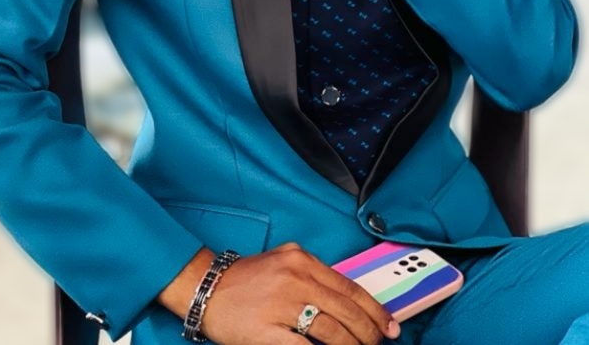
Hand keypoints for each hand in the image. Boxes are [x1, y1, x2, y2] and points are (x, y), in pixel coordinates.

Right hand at [200, 241, 400, 344]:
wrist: (208, 288)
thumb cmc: (247, 279)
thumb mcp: (283, 261)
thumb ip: (313, 274)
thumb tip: (348, 299)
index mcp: (301, 260)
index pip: (348, 287)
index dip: (374, 310)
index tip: (389, 325)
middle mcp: (294, 278)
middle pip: (345, 310)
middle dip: (368, 332)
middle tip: (377, 344)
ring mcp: (281, 305)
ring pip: (331, 331)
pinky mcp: (266, 331)